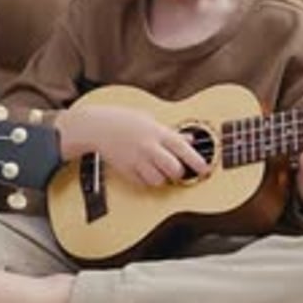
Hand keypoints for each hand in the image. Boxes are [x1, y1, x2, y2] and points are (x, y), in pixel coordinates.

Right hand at [56, 104, 208, 186]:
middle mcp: (147, 147)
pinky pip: (143, 183)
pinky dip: (147, 181)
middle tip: (178, 169)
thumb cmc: (124, 119)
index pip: (182, 148)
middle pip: (173, 169)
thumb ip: (170, 131)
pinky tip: (144, 170)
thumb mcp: (149, 119)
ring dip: (162, 178)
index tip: (206, 169)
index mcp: (156, 131)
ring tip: (157, 168)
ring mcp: (136, 160)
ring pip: (158, 180)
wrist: (96, 126)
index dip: (196, 160)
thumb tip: (191, 138)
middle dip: (179, 173)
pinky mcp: (125, 170)